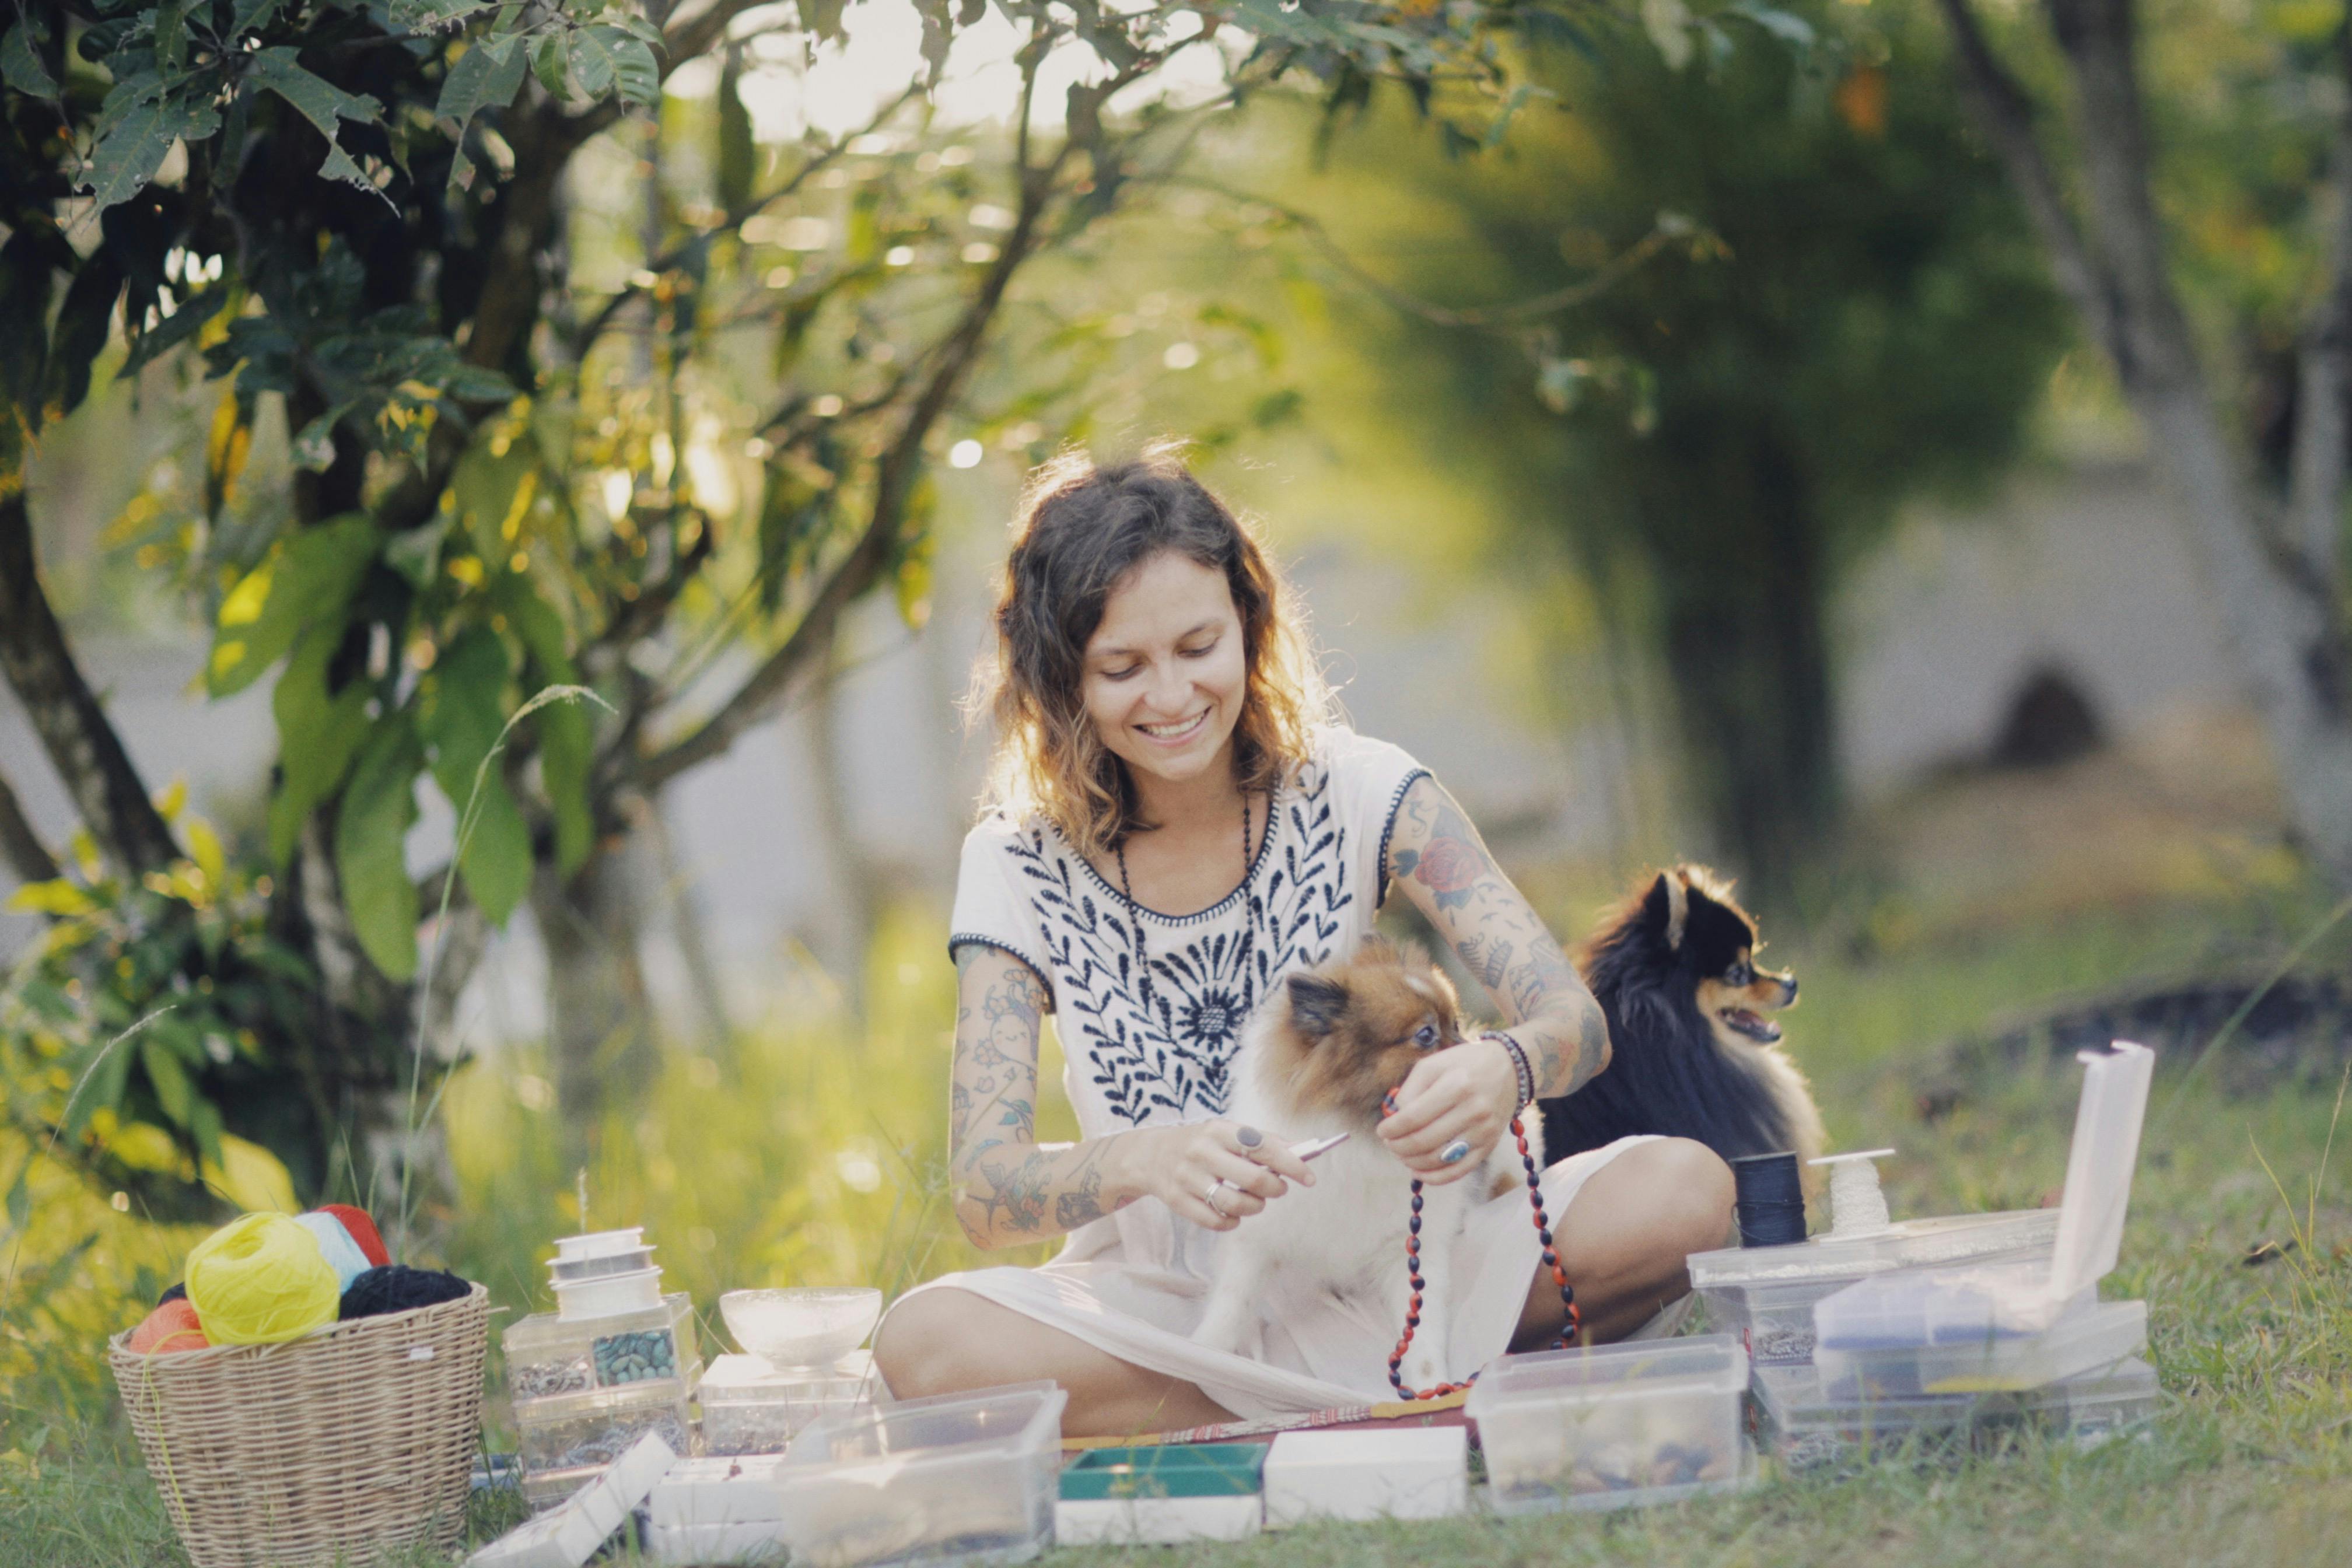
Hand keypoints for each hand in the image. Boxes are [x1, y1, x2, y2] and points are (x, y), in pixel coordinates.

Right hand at [1123, 1120, 1315, 1230]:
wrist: (1150, 1155)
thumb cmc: (1201, 1143)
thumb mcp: (1227, 1133)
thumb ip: (1263, 1141)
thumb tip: (1302, 1151)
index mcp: (1219, 1131)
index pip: (1263, 1148)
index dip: (1291, 1164)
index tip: (1309, 1178)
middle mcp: (1201, 1152)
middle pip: (1252, 1179)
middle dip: (1275, 1188)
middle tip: (1278, 1189)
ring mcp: (1187, 1178)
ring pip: (1235, 1204)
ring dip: (1255, 1207)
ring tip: (1256, 1202)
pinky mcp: (1178, 1201)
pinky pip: (1216, 1221)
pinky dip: (1232, 1222)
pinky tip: (1234, 1214)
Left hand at [1378, 1036, 1518, 1185]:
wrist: (1509, 1069)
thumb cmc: (1464, 1064)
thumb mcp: (1433, 1064)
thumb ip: (1410, 1090)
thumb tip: (1394, 1118)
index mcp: (1457, 1085)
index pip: (1414, 1117)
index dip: (1392, 1129)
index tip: (1382, 1130)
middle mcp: (1474, 1110)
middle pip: (1424, 1141)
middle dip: (1398, 1147)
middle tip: (1389, 1143)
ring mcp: (1484, 1131)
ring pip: (1438, 1159)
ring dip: (1411, 1161)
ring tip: (1401, 1153)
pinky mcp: (1489, 1146)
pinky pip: (1458, 1170)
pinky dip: (1434, 1177)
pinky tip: (1418, 1170)